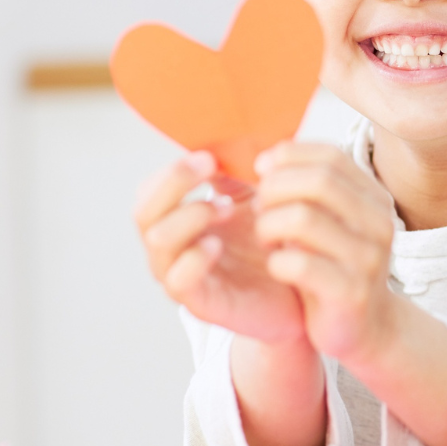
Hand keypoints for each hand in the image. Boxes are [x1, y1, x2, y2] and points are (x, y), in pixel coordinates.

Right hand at [134, 151, 305, 343]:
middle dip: (174, 183)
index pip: (150, 191)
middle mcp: (173, 248)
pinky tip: (217, 245)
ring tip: (225, 209)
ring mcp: (183, 276)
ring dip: (190, 215)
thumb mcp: (254, 199)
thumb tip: (221, 141)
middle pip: (144, 212)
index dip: (172, 171)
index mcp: (180, 220)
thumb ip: (234, 174)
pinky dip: (194, 257)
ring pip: (157, 241)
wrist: (302, 289)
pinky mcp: (201, 304)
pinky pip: (179, 281)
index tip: (209, 157)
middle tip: (210, 167)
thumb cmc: (274, 242)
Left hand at [252, 143, 398, 363]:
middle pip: (318, 182)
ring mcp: (368, 259)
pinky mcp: (351, 294)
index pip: (330, 157)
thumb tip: (267, 158)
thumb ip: (307, 189)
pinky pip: (300, 264)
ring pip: (303, 219)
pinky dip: (276, 261)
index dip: (289, 156)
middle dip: (274, 188)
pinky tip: (276, 267)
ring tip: (265, 239)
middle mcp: (378, 223)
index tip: (262, 170)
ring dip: (269, 225)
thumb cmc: (335, 266)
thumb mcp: (329, 221)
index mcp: (374, 198)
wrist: (364, 328)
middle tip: (257, 207)